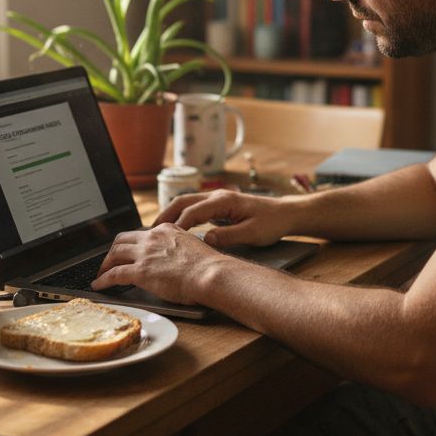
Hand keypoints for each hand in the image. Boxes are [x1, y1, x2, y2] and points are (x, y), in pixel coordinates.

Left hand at [91, 223, 222, 304]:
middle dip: (113, 251)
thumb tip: (173, 260)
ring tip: (101, 274)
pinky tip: (99, 286)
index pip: (141, 234)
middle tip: (109, 262)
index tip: (128, 252)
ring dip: (105, 264)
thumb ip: (178, 248)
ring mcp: (145, 253)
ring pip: (114, 254)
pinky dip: (103, 280)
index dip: (131, 244)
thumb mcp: (191, 247)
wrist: (211, 274)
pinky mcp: (140, 271)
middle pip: (122, 240)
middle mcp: (152, 237)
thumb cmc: (208, 267)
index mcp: (166, 229)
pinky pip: (114, 274)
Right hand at [154, 189, 294, 247]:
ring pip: (186, 202)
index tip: (165, 239)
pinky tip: (175, 229)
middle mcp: (217, 196)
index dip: (178, 226)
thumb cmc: (272, 223)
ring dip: (170, 214)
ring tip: (156, 231)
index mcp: (224, 201)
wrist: (287, 213)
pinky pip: (194, 207)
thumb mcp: (252, 234)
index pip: (193, 212)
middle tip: (149, 232)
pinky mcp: (219, 205)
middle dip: (165, 215)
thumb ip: (228, 236)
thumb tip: (205, 240)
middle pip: (183, 201)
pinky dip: (181, 216)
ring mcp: (218, 199)